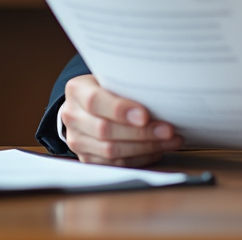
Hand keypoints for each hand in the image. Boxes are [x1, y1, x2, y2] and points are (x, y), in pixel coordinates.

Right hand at [61, 75, 182, 165]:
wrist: (87, 104)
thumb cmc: (108, 87)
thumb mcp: (112, 77)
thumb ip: (128, 84)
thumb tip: (161, 93)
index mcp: (76, 90)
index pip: (95, 101)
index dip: (120, 110)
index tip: (145, 115)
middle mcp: (71, 116)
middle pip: (105, 130)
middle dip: (141, 132)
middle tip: (168, 130)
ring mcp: (76, 140)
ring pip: (111, 151)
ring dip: (146, 147)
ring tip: (170, 140)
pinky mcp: (86, 158)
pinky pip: (115, 164)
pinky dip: (140, 158)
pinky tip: (158, 149)